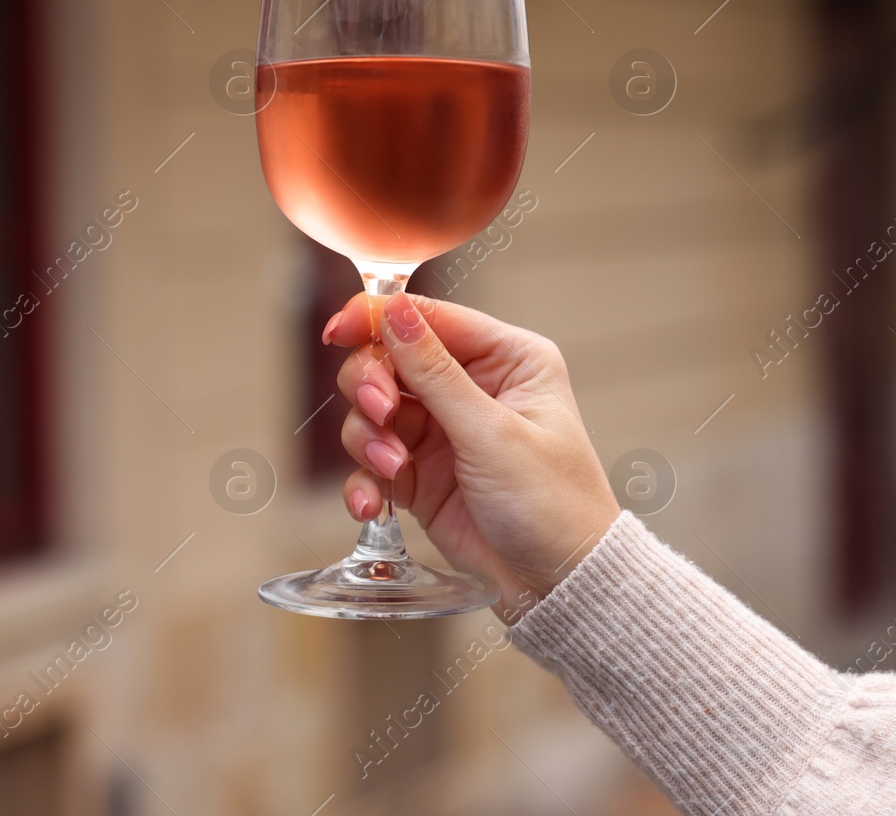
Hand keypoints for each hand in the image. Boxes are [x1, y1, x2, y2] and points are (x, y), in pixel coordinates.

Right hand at [323, 292, 619, 617]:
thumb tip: (394, 310)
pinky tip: (370, 504)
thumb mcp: (493, 433)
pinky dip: (364, 480)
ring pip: (373, 410)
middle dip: (373, 387)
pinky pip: (372, 461)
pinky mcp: (421, 474)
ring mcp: (443, 431)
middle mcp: (472, 387)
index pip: (429, 319)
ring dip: (369, 439)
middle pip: (389, 359)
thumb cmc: (553, 505)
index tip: (337, 331)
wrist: (558, 586)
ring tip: (392, 470)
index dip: (377, 318)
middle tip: (381, 415)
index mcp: (507, 359)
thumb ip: (435, 373)